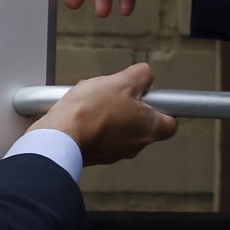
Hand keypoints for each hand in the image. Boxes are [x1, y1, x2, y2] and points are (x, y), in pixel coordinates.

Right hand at [29, 62, 178, 165]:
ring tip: (93, 96)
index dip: (163, 106)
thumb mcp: (123, 81)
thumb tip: (145, 76)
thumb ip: (142, 76)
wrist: (58, 136)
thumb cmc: (91, 113)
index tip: (153, 95)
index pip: (170, 122)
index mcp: (150, 129)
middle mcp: (134, 145)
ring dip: (107, 109)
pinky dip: (91, 119)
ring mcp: (112, 152)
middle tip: (117, 91)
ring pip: (117, 124)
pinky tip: (79, 107)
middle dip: (128, 103)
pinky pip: (97, 132)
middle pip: (140, 120)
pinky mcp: (92, 153)